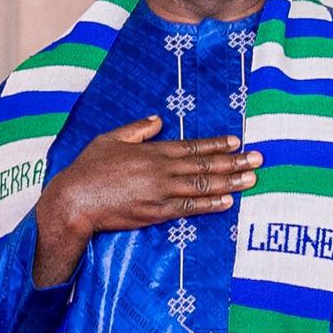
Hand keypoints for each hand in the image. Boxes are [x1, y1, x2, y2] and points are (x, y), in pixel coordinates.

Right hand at [31, 118, 261, 284]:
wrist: (74, 200)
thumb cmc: (87, 169)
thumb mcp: (109, 140)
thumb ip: (137, 129)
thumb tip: (158, 120)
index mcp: (152, 151)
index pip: (192, 146)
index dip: (216, 144)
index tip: (236, 142)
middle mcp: (161, 170)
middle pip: (205, 164)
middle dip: (235, 161)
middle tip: (259, 159)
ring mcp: (160, 192)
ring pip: (203, 185)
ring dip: (230, 182)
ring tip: (252, 179)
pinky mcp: (156, 212)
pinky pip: (190, 208)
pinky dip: (210, 205)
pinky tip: (228, 201)